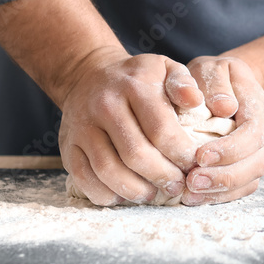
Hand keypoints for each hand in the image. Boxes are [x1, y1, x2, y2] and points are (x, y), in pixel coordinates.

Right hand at [58, 47, 206, 206]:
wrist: (88, 75)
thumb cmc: (137, 79)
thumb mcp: (164, 68)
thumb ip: (183, 83)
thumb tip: (195, 101)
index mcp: (134, 86)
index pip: (161, 129)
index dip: (181, 153)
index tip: (193, 163)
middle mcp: (104, 105)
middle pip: (135, 154)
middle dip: (161, 176)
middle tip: (177, 185)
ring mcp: (83, 127)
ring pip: (108, 170)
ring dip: (135, 190)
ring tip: (153, 193)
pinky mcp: (68, 146)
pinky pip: (84, 178)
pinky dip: (106, 194)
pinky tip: (125, 195)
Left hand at [168, 56, 263, 205]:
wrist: (226, 88)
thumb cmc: (215, 78)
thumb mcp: (214, 68)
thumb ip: (217, 84)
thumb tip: (224, 107)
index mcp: (257, 107)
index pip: (253, 134)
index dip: (230, 149)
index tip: (200, 156)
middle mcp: (262, 135)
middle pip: (255, 163)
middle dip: (225, 176)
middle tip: (192, 181)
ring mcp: (255, 154)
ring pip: (249, 180)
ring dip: (220, 191)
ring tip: (190, 194)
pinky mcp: (243, 168)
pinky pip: (239, 190)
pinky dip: (219, 197)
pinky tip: (195, 198)